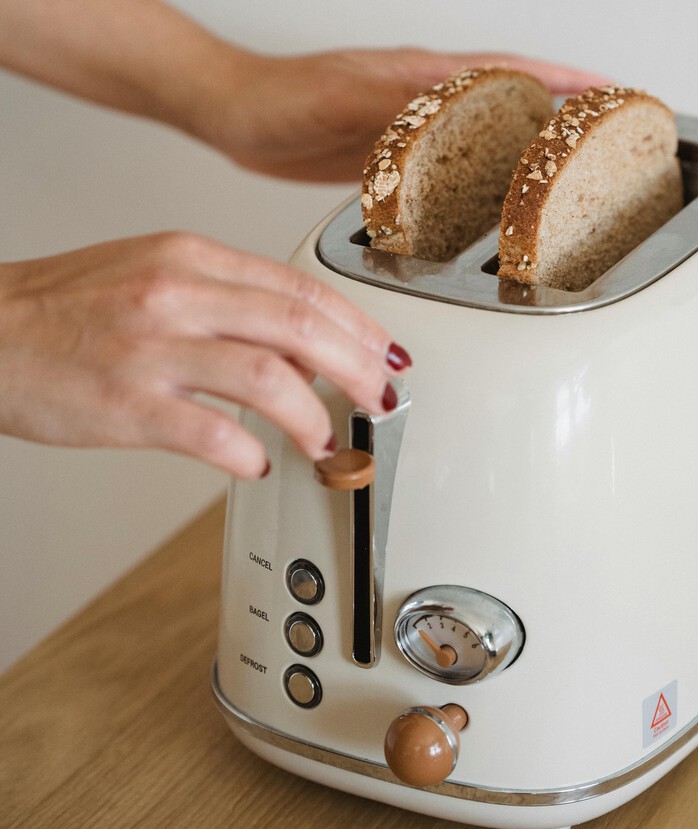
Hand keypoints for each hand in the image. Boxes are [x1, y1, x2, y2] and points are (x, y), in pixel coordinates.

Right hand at [0, 232, 408, 478]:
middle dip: (358, 370)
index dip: (359, 327)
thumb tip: (306, 345)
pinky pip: (213, 435)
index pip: (301, 288)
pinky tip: (257, 462)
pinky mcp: (126, 406)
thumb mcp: (156, 275)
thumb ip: (232, 301)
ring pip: (269, 379)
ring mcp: (151, 350)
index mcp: (190, 258)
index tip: (388, 355)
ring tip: (325, 442)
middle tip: (381, 400)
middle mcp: (176, 295)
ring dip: (314, 418)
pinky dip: (249, 453)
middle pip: (300, 327)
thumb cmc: (71, 309)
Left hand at [203, 47, 608, 181]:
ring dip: (531, 147)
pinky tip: (496, 197)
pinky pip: (458, 164)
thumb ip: (402, 106)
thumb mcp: (345, 102)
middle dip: (567, 115)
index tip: (614, 94)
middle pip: (515, 101)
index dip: (568, 85)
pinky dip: (487, 175)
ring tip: (570, 173)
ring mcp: (415, 127)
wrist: (234, 115)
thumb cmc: (280, 101)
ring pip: (490, 134)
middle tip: (610, 138)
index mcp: (424, 79)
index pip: (514, 74)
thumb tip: (463, 107)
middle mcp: (427, 99)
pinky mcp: (396, 155)